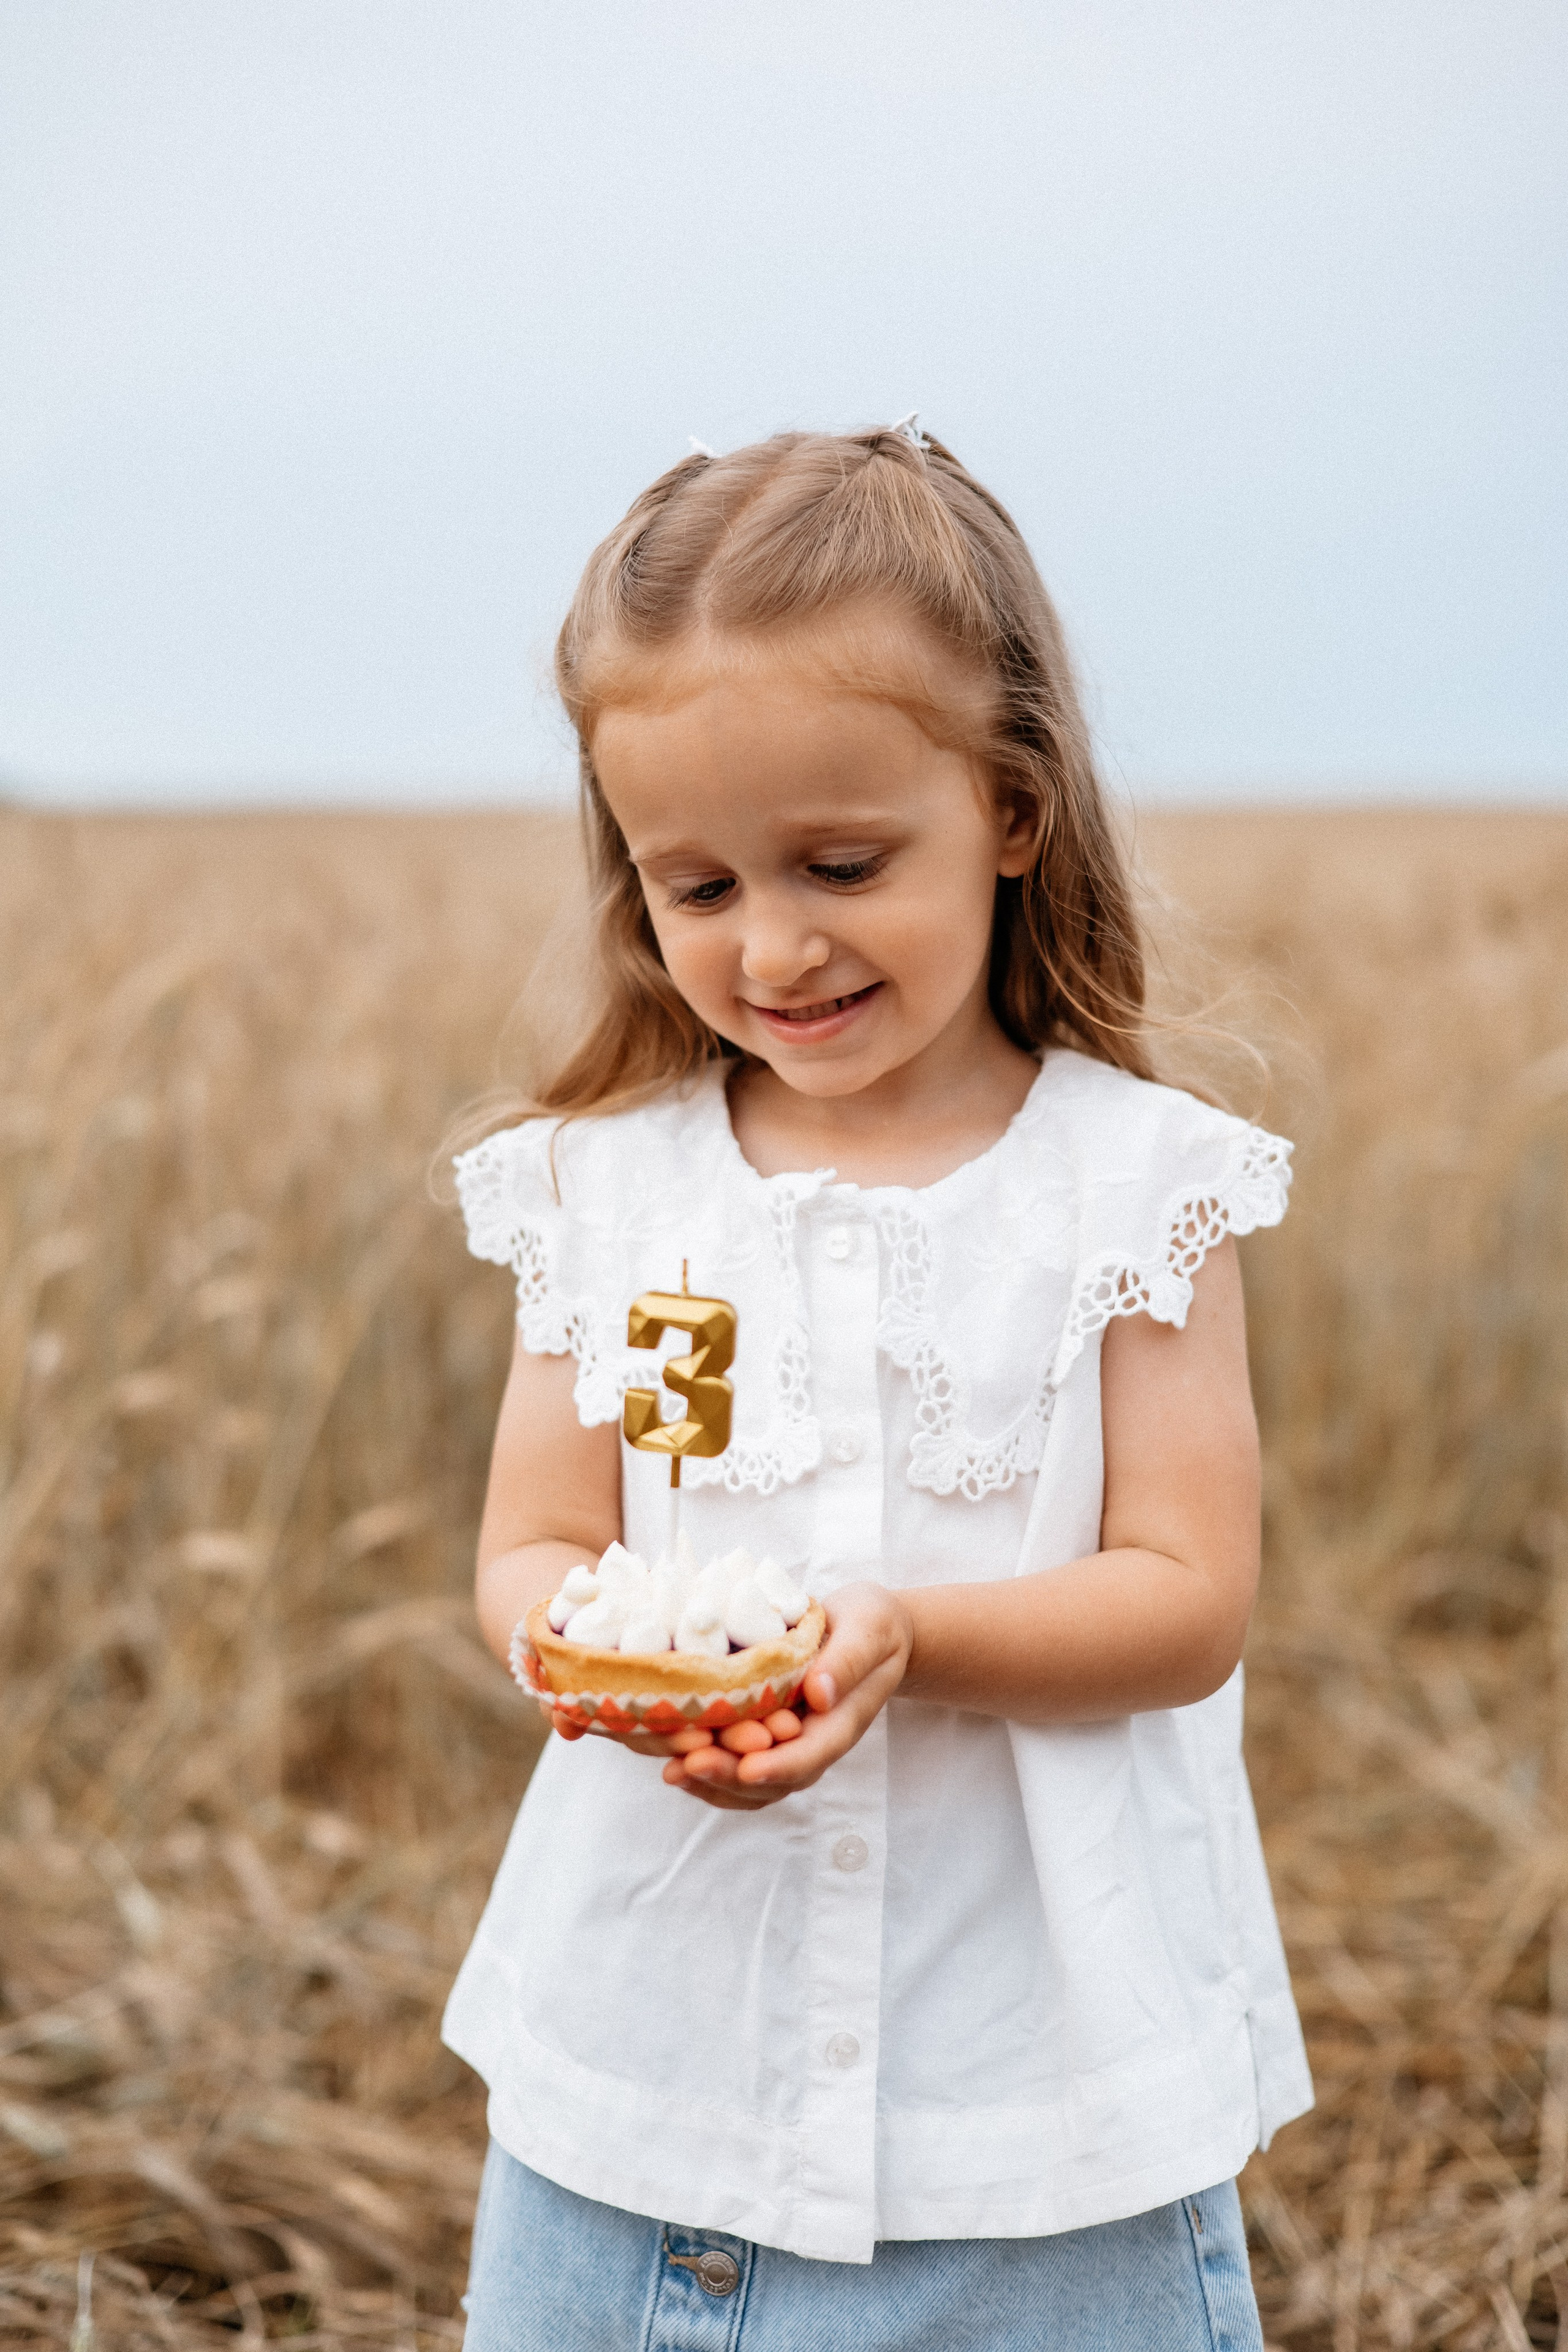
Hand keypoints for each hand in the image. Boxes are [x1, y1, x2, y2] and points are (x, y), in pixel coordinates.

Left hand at [655, 1582, 913, 1811]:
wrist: (868, 1629)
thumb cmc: (871, 1625)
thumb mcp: (869, 1630)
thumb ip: (847, 1661)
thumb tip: (819, 1695)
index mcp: (840, 1721)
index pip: (810, 1756)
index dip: (778, 1766)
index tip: (746, 1767)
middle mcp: (811, 1742)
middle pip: (772, 1780)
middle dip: (728, 1776)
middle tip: (687, 1763)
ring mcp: (787, 1743)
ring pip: (750, 1783)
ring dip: (710, 1781)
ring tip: (672, 1769)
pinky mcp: (766, 1734)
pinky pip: (738, 1766)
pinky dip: (707, 1772)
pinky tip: (674, 1762)